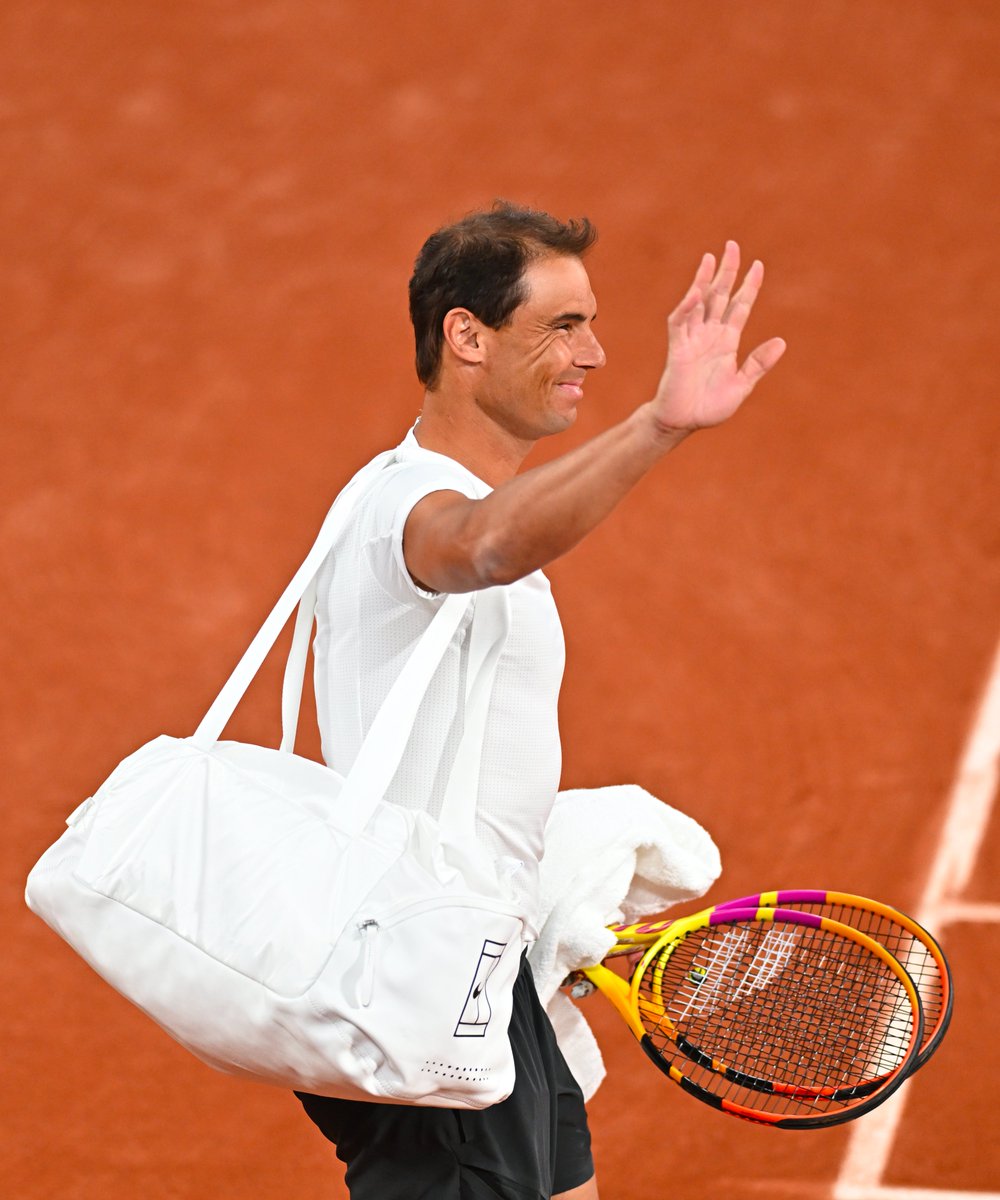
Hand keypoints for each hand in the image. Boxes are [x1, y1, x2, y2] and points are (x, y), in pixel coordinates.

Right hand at [651, 241, 785, 432]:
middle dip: (727, 271)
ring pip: (700, 302)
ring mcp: (693, 339)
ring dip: (705, 280)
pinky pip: (681, 322)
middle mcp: (710, 335)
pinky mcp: (678, 348)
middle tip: (732, 246)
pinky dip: (687, 307)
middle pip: (720, 296)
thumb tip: (782, 342)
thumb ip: (758, 364)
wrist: (683, 422)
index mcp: (727, 342)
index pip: (740, 306)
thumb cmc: (710, 407)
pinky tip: (696, 292)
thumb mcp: (742, 385)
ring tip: (711, 257)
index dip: (749, 286)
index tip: (758, 266)